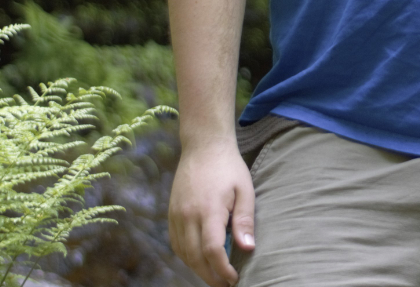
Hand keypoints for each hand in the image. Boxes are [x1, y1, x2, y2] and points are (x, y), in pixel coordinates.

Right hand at [168, 140, 255, 286]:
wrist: (203, 146)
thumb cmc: (229, 168)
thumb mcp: (245, 190)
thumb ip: (245, 220)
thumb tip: (248, 249)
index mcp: (208, 210)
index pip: (212, 250)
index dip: (222, 270)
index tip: (234, 278)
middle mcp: (188, 215)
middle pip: (195, 258)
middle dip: (210, 276)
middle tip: (225, 284)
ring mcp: (176, 215)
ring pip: (183, 253)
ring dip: (197, 269)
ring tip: (215, 275)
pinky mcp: (171, 213)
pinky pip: (176, 243)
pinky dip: (187, 256)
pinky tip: (199, 260)